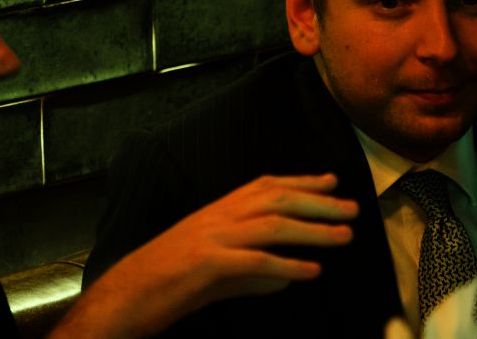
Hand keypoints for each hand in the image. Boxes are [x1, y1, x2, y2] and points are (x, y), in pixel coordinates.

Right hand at [50, 173, 357, 337]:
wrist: (125, 295)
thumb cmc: (166, 282)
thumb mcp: (214, 272)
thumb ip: (251, 272)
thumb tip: (285, 277)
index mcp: (215, 212)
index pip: (264, 187)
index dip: (301, 182)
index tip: (331, 182)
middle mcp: (215, 218)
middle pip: (275, 200)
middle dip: (318, 202)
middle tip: (351, 208)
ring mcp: (210, 239)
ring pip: (270, 225)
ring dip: (312, 230)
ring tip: (344, 236)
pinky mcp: (206, 265)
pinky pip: (254, 262)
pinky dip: (286, 265)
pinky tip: (311, 271)